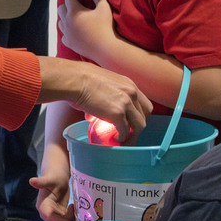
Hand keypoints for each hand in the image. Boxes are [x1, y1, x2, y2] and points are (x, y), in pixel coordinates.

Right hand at [29, 169, 75, 220]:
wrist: (57, 177)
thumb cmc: (53, 176)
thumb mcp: (49, 179)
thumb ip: (41, 182)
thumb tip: (31, 181)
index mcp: (42, 205)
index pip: (48, 216)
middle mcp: (45, 212)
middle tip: (75, 218)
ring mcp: (52, 215)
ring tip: (74, 209)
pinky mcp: (59, 215)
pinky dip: (71, 220)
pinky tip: (74, 209)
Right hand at [36, 57, 152, 143]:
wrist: (74, 80)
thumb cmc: (81, 80)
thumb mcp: (102, 84)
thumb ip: (105, 96)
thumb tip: (94, 113)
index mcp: (129, 84)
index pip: (144, 103)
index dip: (140, 115)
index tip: (133, 123)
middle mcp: (131, 92)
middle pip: (146, 115)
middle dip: (139, 126)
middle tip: (130, 133)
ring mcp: (126, 103)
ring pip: (139, 125)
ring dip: (133, 135)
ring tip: (125, 141)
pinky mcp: (117, 113)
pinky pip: (125, 131)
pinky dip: (122, 137)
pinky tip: (116, 139)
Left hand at [58, 0, 114, 62]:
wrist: (105, 48)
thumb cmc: (106, 26)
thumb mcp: (104, 7)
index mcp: (74, 11)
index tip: (82, 1)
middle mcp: (67, 21)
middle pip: (60, 9)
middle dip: (68, 7)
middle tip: (78, 9)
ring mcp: (66, 33)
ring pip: (60, 22)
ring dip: (66, 19)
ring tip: (77, 21)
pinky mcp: (68, 43)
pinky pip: (63, 35)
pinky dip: (68, 33)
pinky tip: (76, 33)